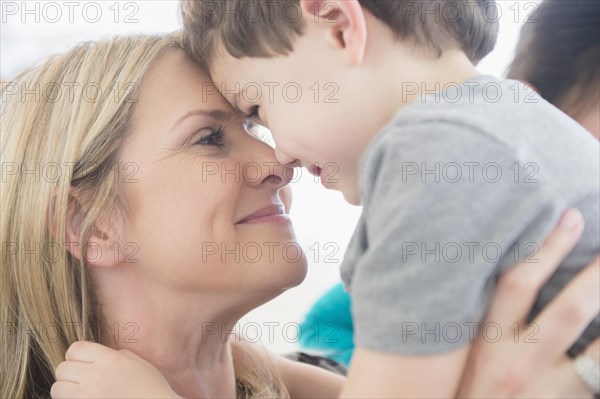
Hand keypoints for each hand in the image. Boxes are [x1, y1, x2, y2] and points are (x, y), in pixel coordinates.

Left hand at [51, 341, 180, 397]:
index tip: (82, 363)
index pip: (75, 349)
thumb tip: (104, 354)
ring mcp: (88, 396)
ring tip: (80, 394)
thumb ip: (119, 355)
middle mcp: (96, 377)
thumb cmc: (152, 390)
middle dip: (69, 374)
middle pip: (62, 369)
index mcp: (110, 360)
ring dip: (66, 391)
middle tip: (80, 380)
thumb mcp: (140, 364)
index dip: (76, 355)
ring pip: (57, 389)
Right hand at [458, 208, 599, 397]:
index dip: (546, 247)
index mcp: (486, 341)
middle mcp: (518, 362)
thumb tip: (504, 275)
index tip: (571, 216)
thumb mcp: (458, 351)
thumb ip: (475, 317)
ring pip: (599, 351)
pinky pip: (598, 379)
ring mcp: (548, 390)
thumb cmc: (459, 389)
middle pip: (569, 309)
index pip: (517, 283)